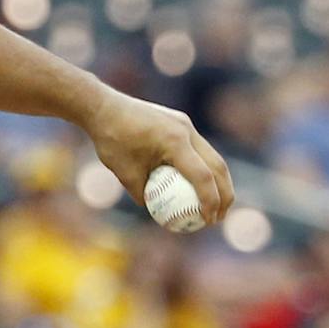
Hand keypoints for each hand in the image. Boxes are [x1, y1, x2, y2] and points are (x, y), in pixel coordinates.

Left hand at [81, 90, 234, 223]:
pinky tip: (198, 185)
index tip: (208, 220)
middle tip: (219, 217)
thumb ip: (144, 195)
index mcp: (174, 142)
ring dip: (218, 182)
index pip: (202, 176)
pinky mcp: (181, 123)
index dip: (210, 201)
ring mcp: (186, 125)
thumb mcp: (124, 173)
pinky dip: (204, 168)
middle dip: (224, 194)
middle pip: (217, 166)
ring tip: (215, 206)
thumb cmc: (110, 140)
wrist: (104, 107)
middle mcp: (186, 131)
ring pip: (213, 156)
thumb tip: (159, 214)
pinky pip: (199, 149)